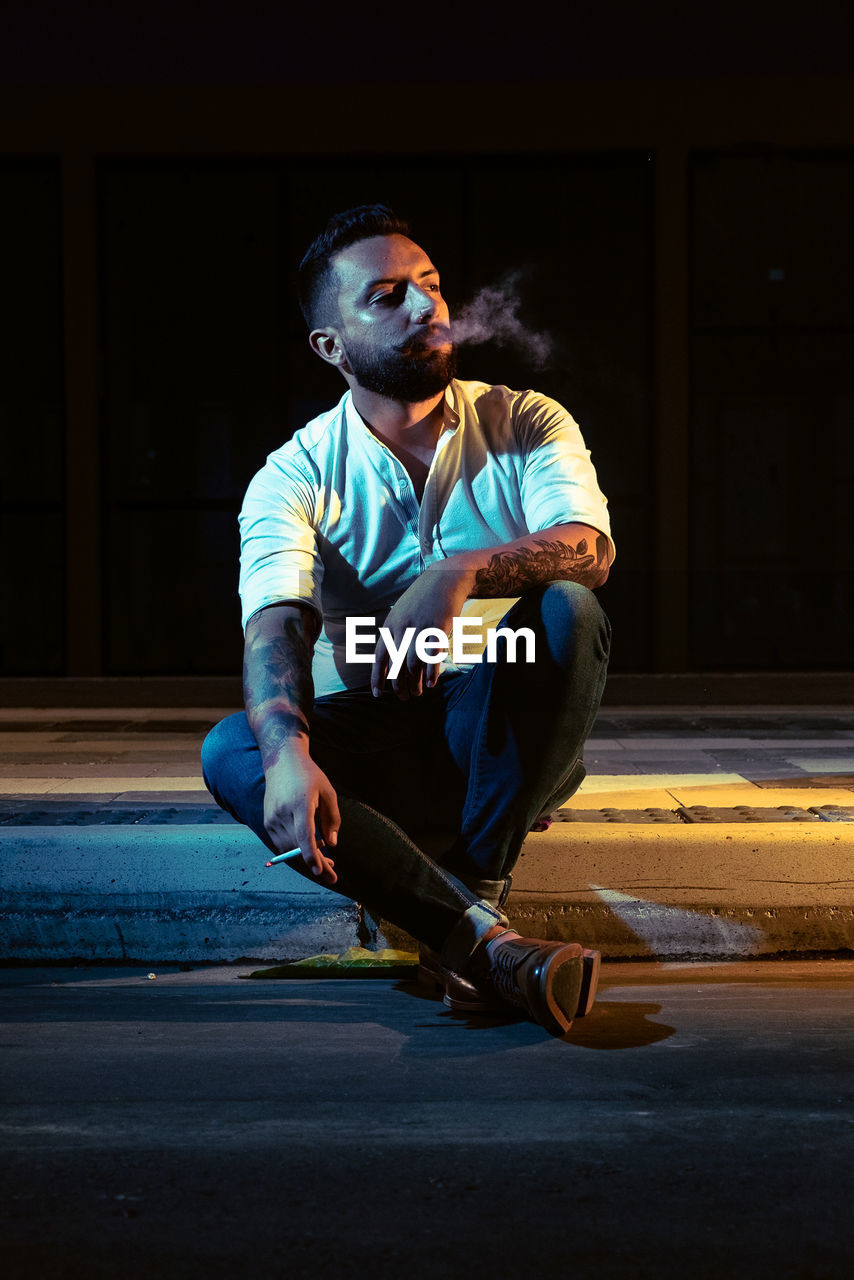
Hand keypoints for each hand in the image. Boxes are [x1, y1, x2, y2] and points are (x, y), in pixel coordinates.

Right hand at [263, 745, 339, 885]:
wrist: (281, 762)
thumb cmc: (309, 775)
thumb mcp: (328, 792)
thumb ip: (332, 819)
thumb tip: (331, 845)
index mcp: (300, 803)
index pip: (304, 836)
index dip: (312, 856)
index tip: (320, 872)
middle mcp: (282, 813)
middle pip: (297, 847)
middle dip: (316, 863)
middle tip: (333, 874)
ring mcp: (271, 818)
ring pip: (289, 849)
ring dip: (306, 859)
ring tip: (326, 861)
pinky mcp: (266, 822)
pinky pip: (281, 844)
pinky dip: (295, 851)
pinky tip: (310, 849)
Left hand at [371, 562, 473, 700]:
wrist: (445, 578)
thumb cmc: (424, 598)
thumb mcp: (402, 613)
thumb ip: (396, 633)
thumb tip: (392, 658)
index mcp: (390, 626)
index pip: (379, 657)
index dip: (377, 678)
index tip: (377, 694)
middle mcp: (402, 628)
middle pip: (395, 666)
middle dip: (398, 686)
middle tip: (404, 698)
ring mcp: (420, 628)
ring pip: (412, 665)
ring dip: (415, 683)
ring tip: (418, 693)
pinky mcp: (438, 627)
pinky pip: (432, 656)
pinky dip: (430, 673)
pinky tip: (431, 684)